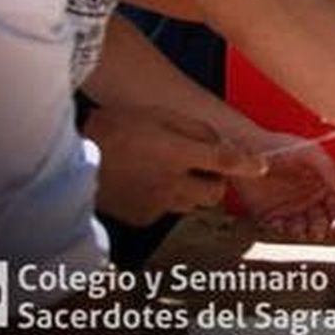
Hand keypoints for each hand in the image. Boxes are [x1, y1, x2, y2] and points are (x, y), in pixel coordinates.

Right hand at [85, 105, 265, 225]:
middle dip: (215, 181)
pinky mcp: (142, 218)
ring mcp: (156, 204)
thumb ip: (197, 131)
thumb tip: (222, 146)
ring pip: (192, 204)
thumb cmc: (117, 128)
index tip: (261, 167)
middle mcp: (171, 184)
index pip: (226, 161)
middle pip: (214, 193)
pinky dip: (165, 200)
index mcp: (178, 153)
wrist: (73, 156)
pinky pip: (167, 211)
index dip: (248, 165)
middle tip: (202, 167)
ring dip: (191, 192)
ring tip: (168, 173)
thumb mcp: (161, 116)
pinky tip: (148, 185)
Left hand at [228, 130, 334, 240]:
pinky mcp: (268, 215)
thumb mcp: (309, 152)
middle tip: (316, 230)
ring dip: (301, 232)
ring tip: (296, 226)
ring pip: (301, 229)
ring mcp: (288, 209)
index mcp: (322, 186)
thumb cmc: (281, 147)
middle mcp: (307, 200)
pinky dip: (279, 229)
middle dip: (320, 229)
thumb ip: (327, 168)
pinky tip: (278, 223)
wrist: (248, 150)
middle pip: (321, 222)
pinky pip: (277, 228)